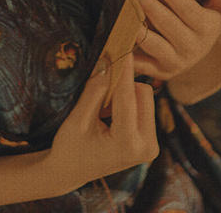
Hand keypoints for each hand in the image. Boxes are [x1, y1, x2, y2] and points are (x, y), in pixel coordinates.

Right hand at [44, 56, 157, 194]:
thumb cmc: (69, 148)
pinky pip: (144, 108)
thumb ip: (94, 92)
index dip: (124, 70)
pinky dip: (128, 104)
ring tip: (102, 112)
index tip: (124, 48)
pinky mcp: (150, 142)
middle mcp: (146, 147)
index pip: (128, 98)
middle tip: (99, 91)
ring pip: (145, 99)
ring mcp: (151, 146)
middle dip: (123, 86)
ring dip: (125, 95)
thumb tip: (107, 63)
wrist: (70, 172)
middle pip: (144, 94)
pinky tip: (109, 117)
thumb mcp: (77, 120)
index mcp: (128, 143)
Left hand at [133, 0, 220, 103]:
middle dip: (151, 8)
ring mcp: (175, 62)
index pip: (188, 10)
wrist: (206, 65)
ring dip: (138, 28)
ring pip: (152, 44)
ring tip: (128, 12)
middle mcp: (192, 48)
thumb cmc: (207, 28)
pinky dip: (128, 53)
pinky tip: (120, 37)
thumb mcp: (219, 10)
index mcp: (207, 29)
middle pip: (167, 25)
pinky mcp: (158, 72)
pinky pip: (139, 63)